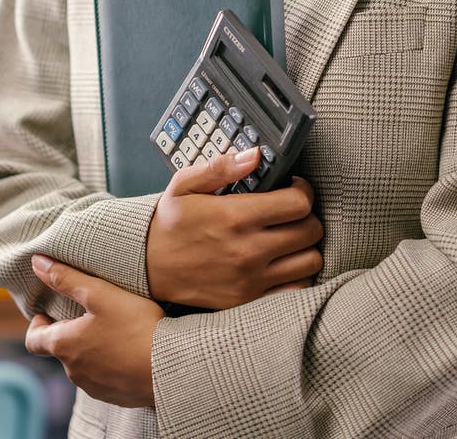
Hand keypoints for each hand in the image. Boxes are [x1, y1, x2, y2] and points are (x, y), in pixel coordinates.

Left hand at [25, 254, 163, 407]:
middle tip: (91, 316)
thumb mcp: (100, 294)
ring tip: (115, 332)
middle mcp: (73, 372)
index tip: (48, 314)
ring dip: (92, 350)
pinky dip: (111, 366)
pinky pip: (106, 379)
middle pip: (62, 351)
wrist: (171, 367)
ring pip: (84, 366)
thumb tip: (37, 263)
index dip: (37, 325)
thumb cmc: (135, 327)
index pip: (33, 340)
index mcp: (64, 345)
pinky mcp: (115, 397)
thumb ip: (67, 278)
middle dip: (71, 333)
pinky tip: (131, 352)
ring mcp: (94, 387)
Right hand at [146, 148, 322, 309]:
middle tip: (293, 213)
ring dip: (307, 246)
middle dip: (307, 216)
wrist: (145, 266)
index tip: (294, 189)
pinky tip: (286, 263)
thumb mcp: (184, 185)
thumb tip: (254, 155)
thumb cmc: (168, 223)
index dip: (304, 191)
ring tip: (291, 238)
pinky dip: (299, 275)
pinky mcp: (248, 300)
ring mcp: (250, 279)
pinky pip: (296, 289)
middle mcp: (248, 250)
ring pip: (310, 261)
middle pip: (311, 231)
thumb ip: (220, 167)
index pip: (299, 204)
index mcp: (235, 217)